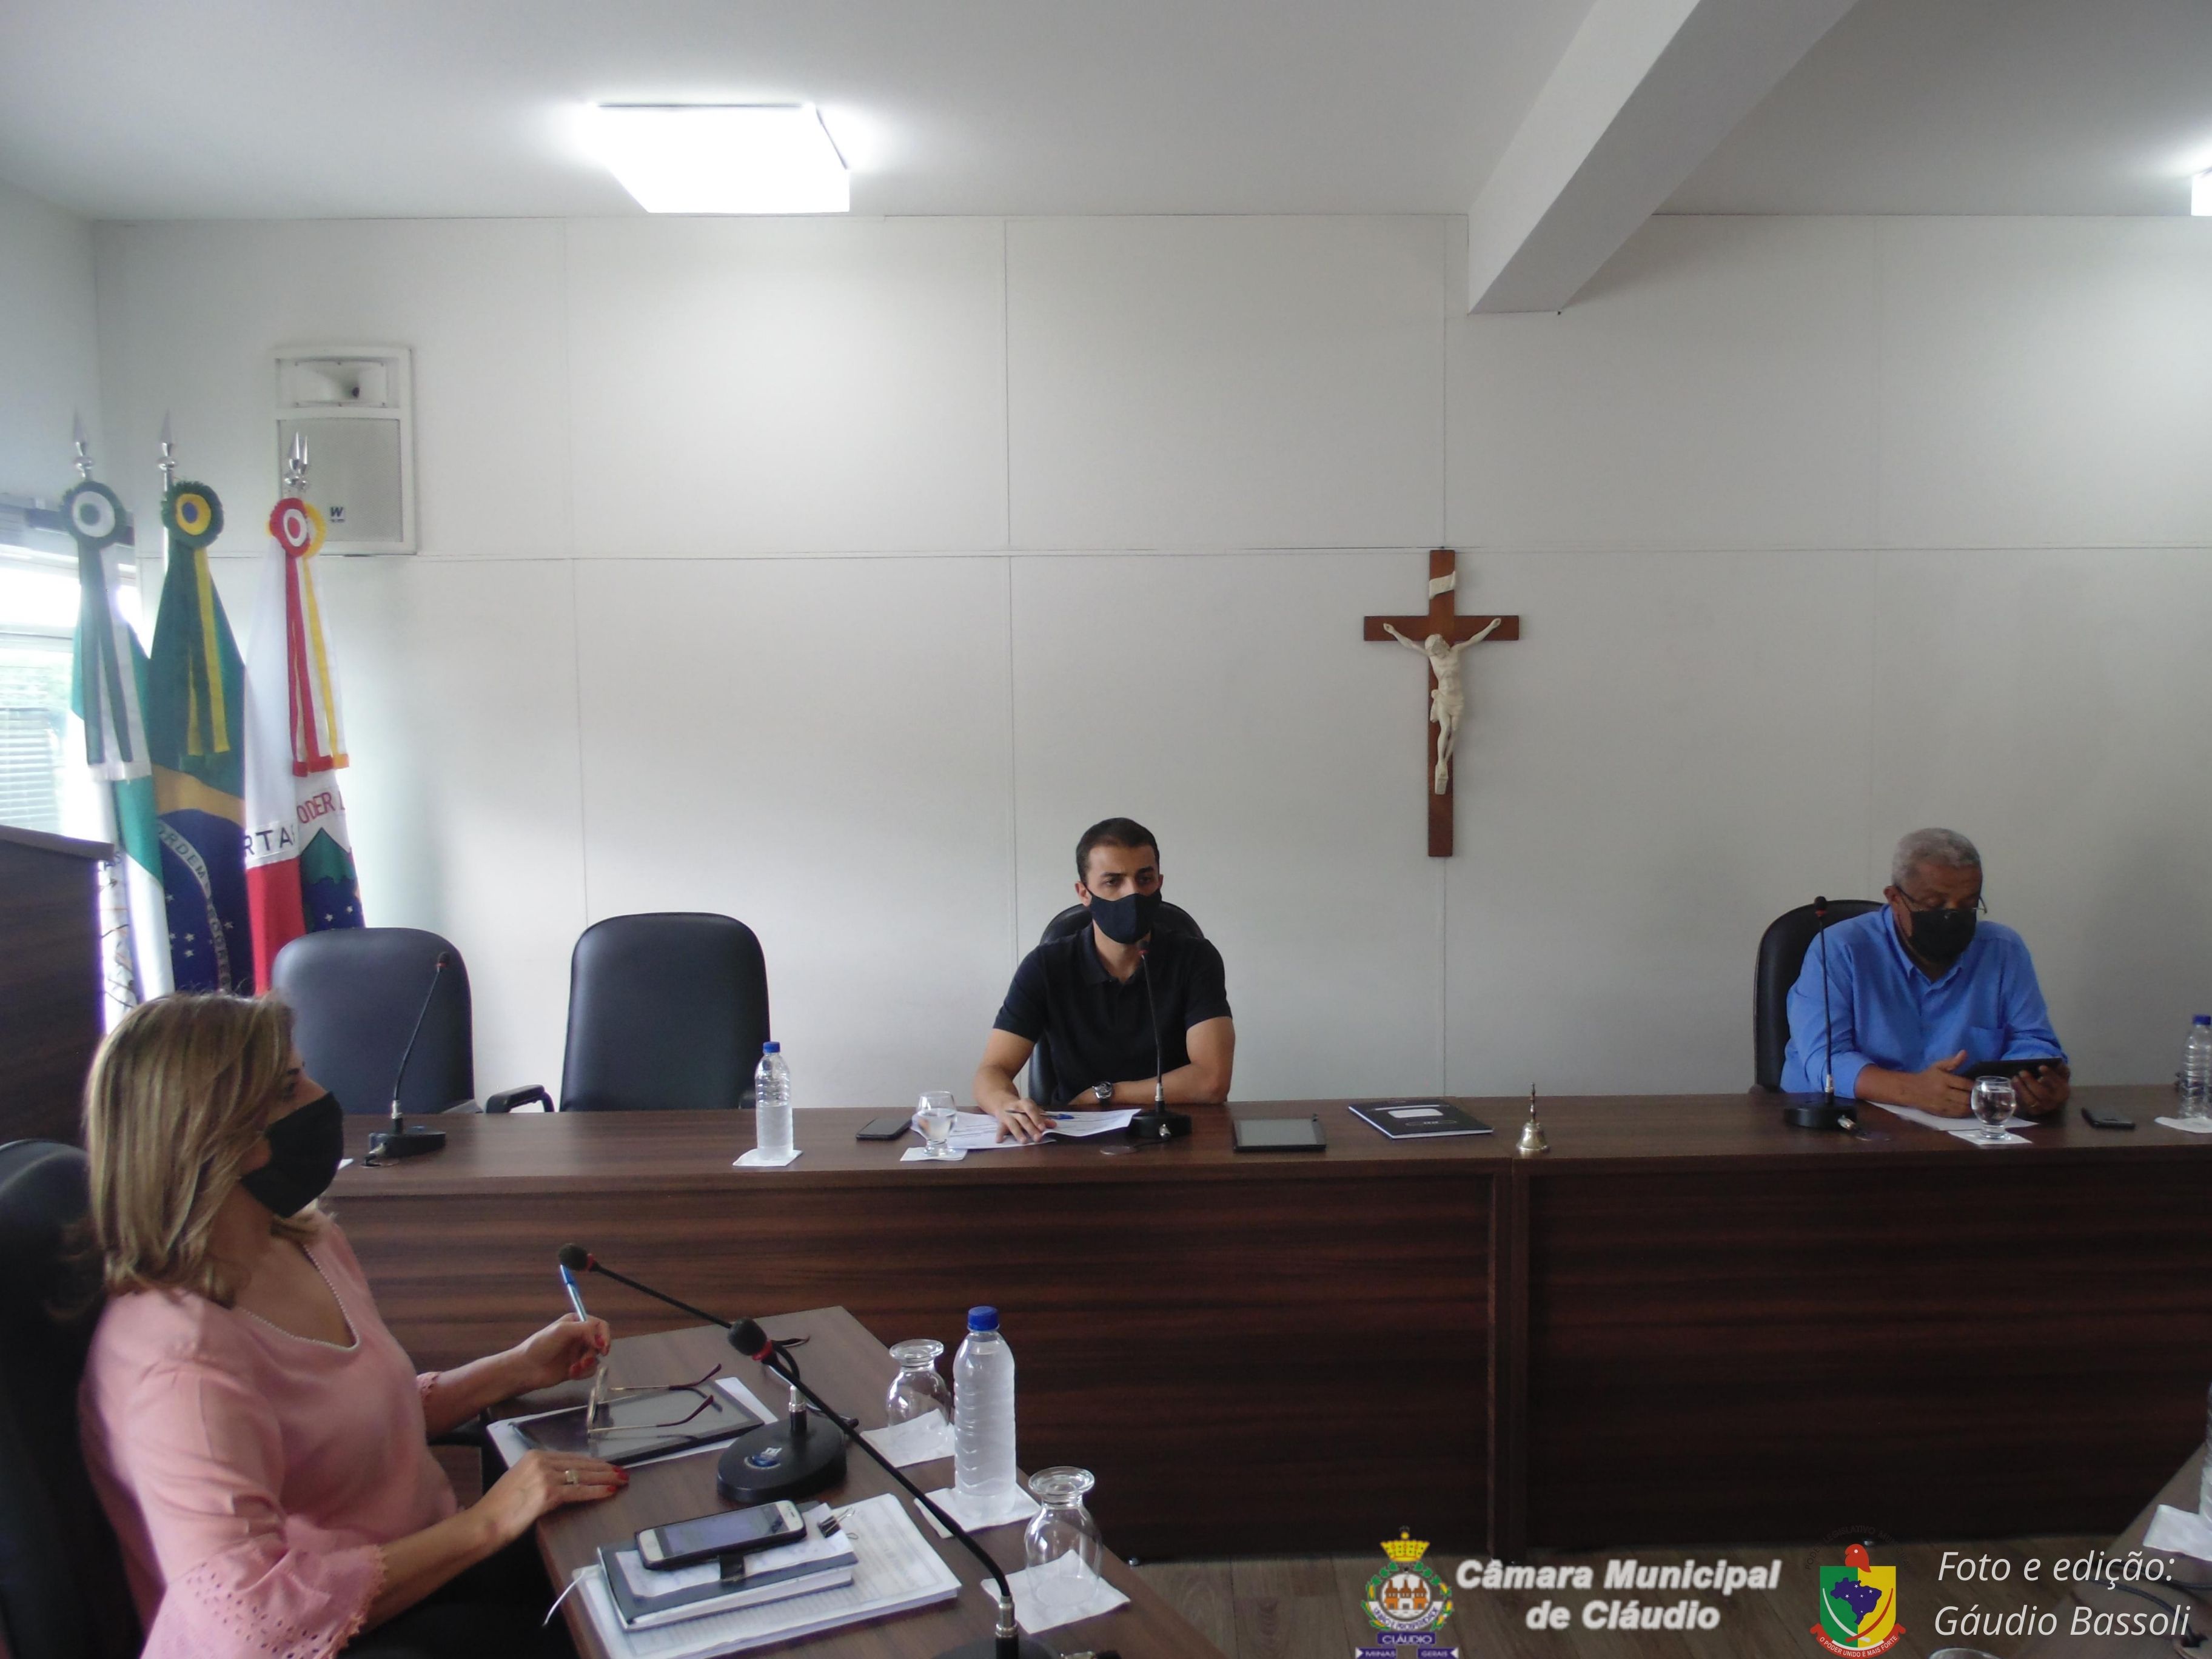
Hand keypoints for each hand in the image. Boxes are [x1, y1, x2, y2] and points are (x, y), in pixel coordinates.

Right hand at [476, 1450, 625, 1544]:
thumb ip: (538, 1475)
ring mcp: (545, 1476)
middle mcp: (541, 1461)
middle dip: (603, 1469)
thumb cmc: (498, 1508)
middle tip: (621, 1471)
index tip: (605, 1465)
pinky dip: (597, 1491)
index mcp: (533, 1456)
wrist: (484, 1522)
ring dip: (606, 1478)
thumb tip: (559, 1479)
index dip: (591, 1463)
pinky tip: (610, 1491)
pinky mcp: (549, 1493)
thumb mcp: (519, 1481)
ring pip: (584, 1476)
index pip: (571, 1458)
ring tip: (622, 1480)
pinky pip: (579, 1490)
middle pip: (581, 1464)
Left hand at [509, 1314, 610, 1391]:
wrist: (526, 1369)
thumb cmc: (541, 1345)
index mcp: (577, 1323)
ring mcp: (578, 1353)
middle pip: (601, 1343)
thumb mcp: (563, 1330)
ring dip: (586, 1364)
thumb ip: (585, 1329)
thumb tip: (601, 1341)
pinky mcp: (576, 1368)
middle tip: (585, 1361)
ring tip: (573, 1369)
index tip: (602, 1347)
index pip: (600, 1326)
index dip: (604, 1336)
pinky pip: (590, 1370)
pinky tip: (570, 1374)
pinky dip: (582, 1373)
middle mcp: (580, 1336)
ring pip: (596, 1358)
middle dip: (593, 1353)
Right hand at [986, 1098, 1050, 1143]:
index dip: (1037, 1119)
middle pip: (1023, 1119)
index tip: (1043, 1128)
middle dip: (1031, 1129)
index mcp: (1024, 1103)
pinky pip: (1000, 1128)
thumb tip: (1053, 1125)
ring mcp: (1007, 1116)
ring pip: (1013, 1124)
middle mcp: (1015, 1109)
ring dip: (1018, 1133)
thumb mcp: (1031, 1109)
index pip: (1031, 1110)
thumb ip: (1042, 1117)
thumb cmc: (1021, 1108)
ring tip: (1024, 1141)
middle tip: (1038, 1138)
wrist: (1002, 1102)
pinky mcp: (1000, 1122)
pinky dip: (999, 1134)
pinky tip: (999, 1140)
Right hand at [1896, 1051, 1973, 1115]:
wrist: (1910, 1090)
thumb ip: (1952, 1061)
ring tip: (1978, 1103)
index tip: (1980, 1086)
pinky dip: (1965, 1112)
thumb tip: (1965, 1053)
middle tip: (1982, 1096)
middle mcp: (1943, 1093)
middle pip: (1966, 1098)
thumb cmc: (1927, 1076)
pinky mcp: (1941, 1113)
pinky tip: (1968, 1108)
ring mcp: (1942, 1104)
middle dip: (1976, 1098)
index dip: (1975, 1086)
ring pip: (1963, 1108)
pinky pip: (1957, 1114)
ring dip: (1972, 1106)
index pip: (1965, 1084)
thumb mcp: (1938, 1066)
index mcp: (1944, 1079)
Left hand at [2012, 1061, 2070, 1115]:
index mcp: (2063, 1091)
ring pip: (2031, 1101)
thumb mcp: (2059, 1073)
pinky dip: (2016, 1096)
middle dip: (2030, 1082)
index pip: (2057, 1084)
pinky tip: (2012, 1087)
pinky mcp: (2032, 1111)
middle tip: (2022, 1071)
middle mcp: (2054, 1102)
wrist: (2050, 1094)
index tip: (2040, 1066)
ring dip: (2021, 1089)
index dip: (2049, 1075)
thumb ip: (2059, 1067)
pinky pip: (2023, 1106)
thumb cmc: (2053, 1080)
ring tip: (2014, 1078)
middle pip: (2042, 1094)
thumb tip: (2057, 1061)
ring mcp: (2043, 1108)